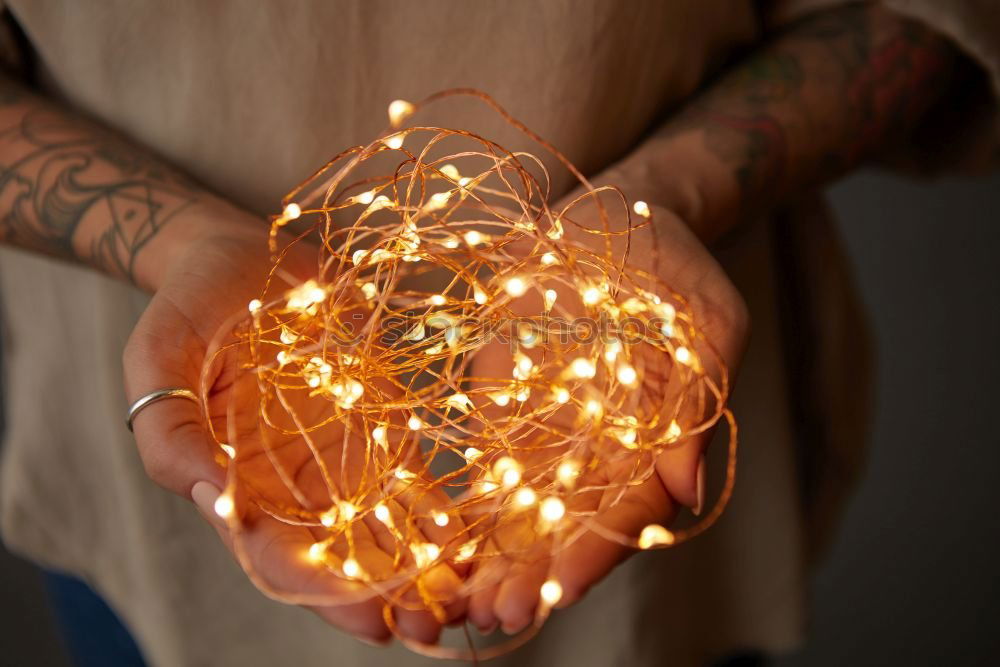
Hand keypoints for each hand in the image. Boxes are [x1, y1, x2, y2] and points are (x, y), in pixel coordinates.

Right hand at [122, 206, 464, 644]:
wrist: (243, 256)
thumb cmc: (192, 305)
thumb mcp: (158, 358)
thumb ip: (168, 430)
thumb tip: (212, 496)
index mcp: (236, 481)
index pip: (278, 556)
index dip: (320, 593)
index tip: (368, 619)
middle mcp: (290, 484)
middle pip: (338, 558)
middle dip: (384, 596)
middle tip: (430, 626)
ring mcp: (337, 457)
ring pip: (380, 530)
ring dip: (420, 567)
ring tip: (464, 595)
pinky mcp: (375, 427)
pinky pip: (407, 479)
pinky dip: (434, 511)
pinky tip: (468, 535)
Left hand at [464, 201, 748, 633]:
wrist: (613, 219)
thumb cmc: (672, 263)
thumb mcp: (706, 319)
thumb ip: (699, 402)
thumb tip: (689, 491)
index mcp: (658, 437)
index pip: (629, 508)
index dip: (596, 549)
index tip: (559, 587)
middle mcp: (605, 448)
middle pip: (571, 524)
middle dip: (535, 571)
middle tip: (499, 612)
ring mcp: (556, 431)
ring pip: (527, 510)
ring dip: (497, 556)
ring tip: (462, 601)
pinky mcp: (511, 410)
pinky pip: (491, 467)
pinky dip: (470, 508)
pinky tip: (442, 545)